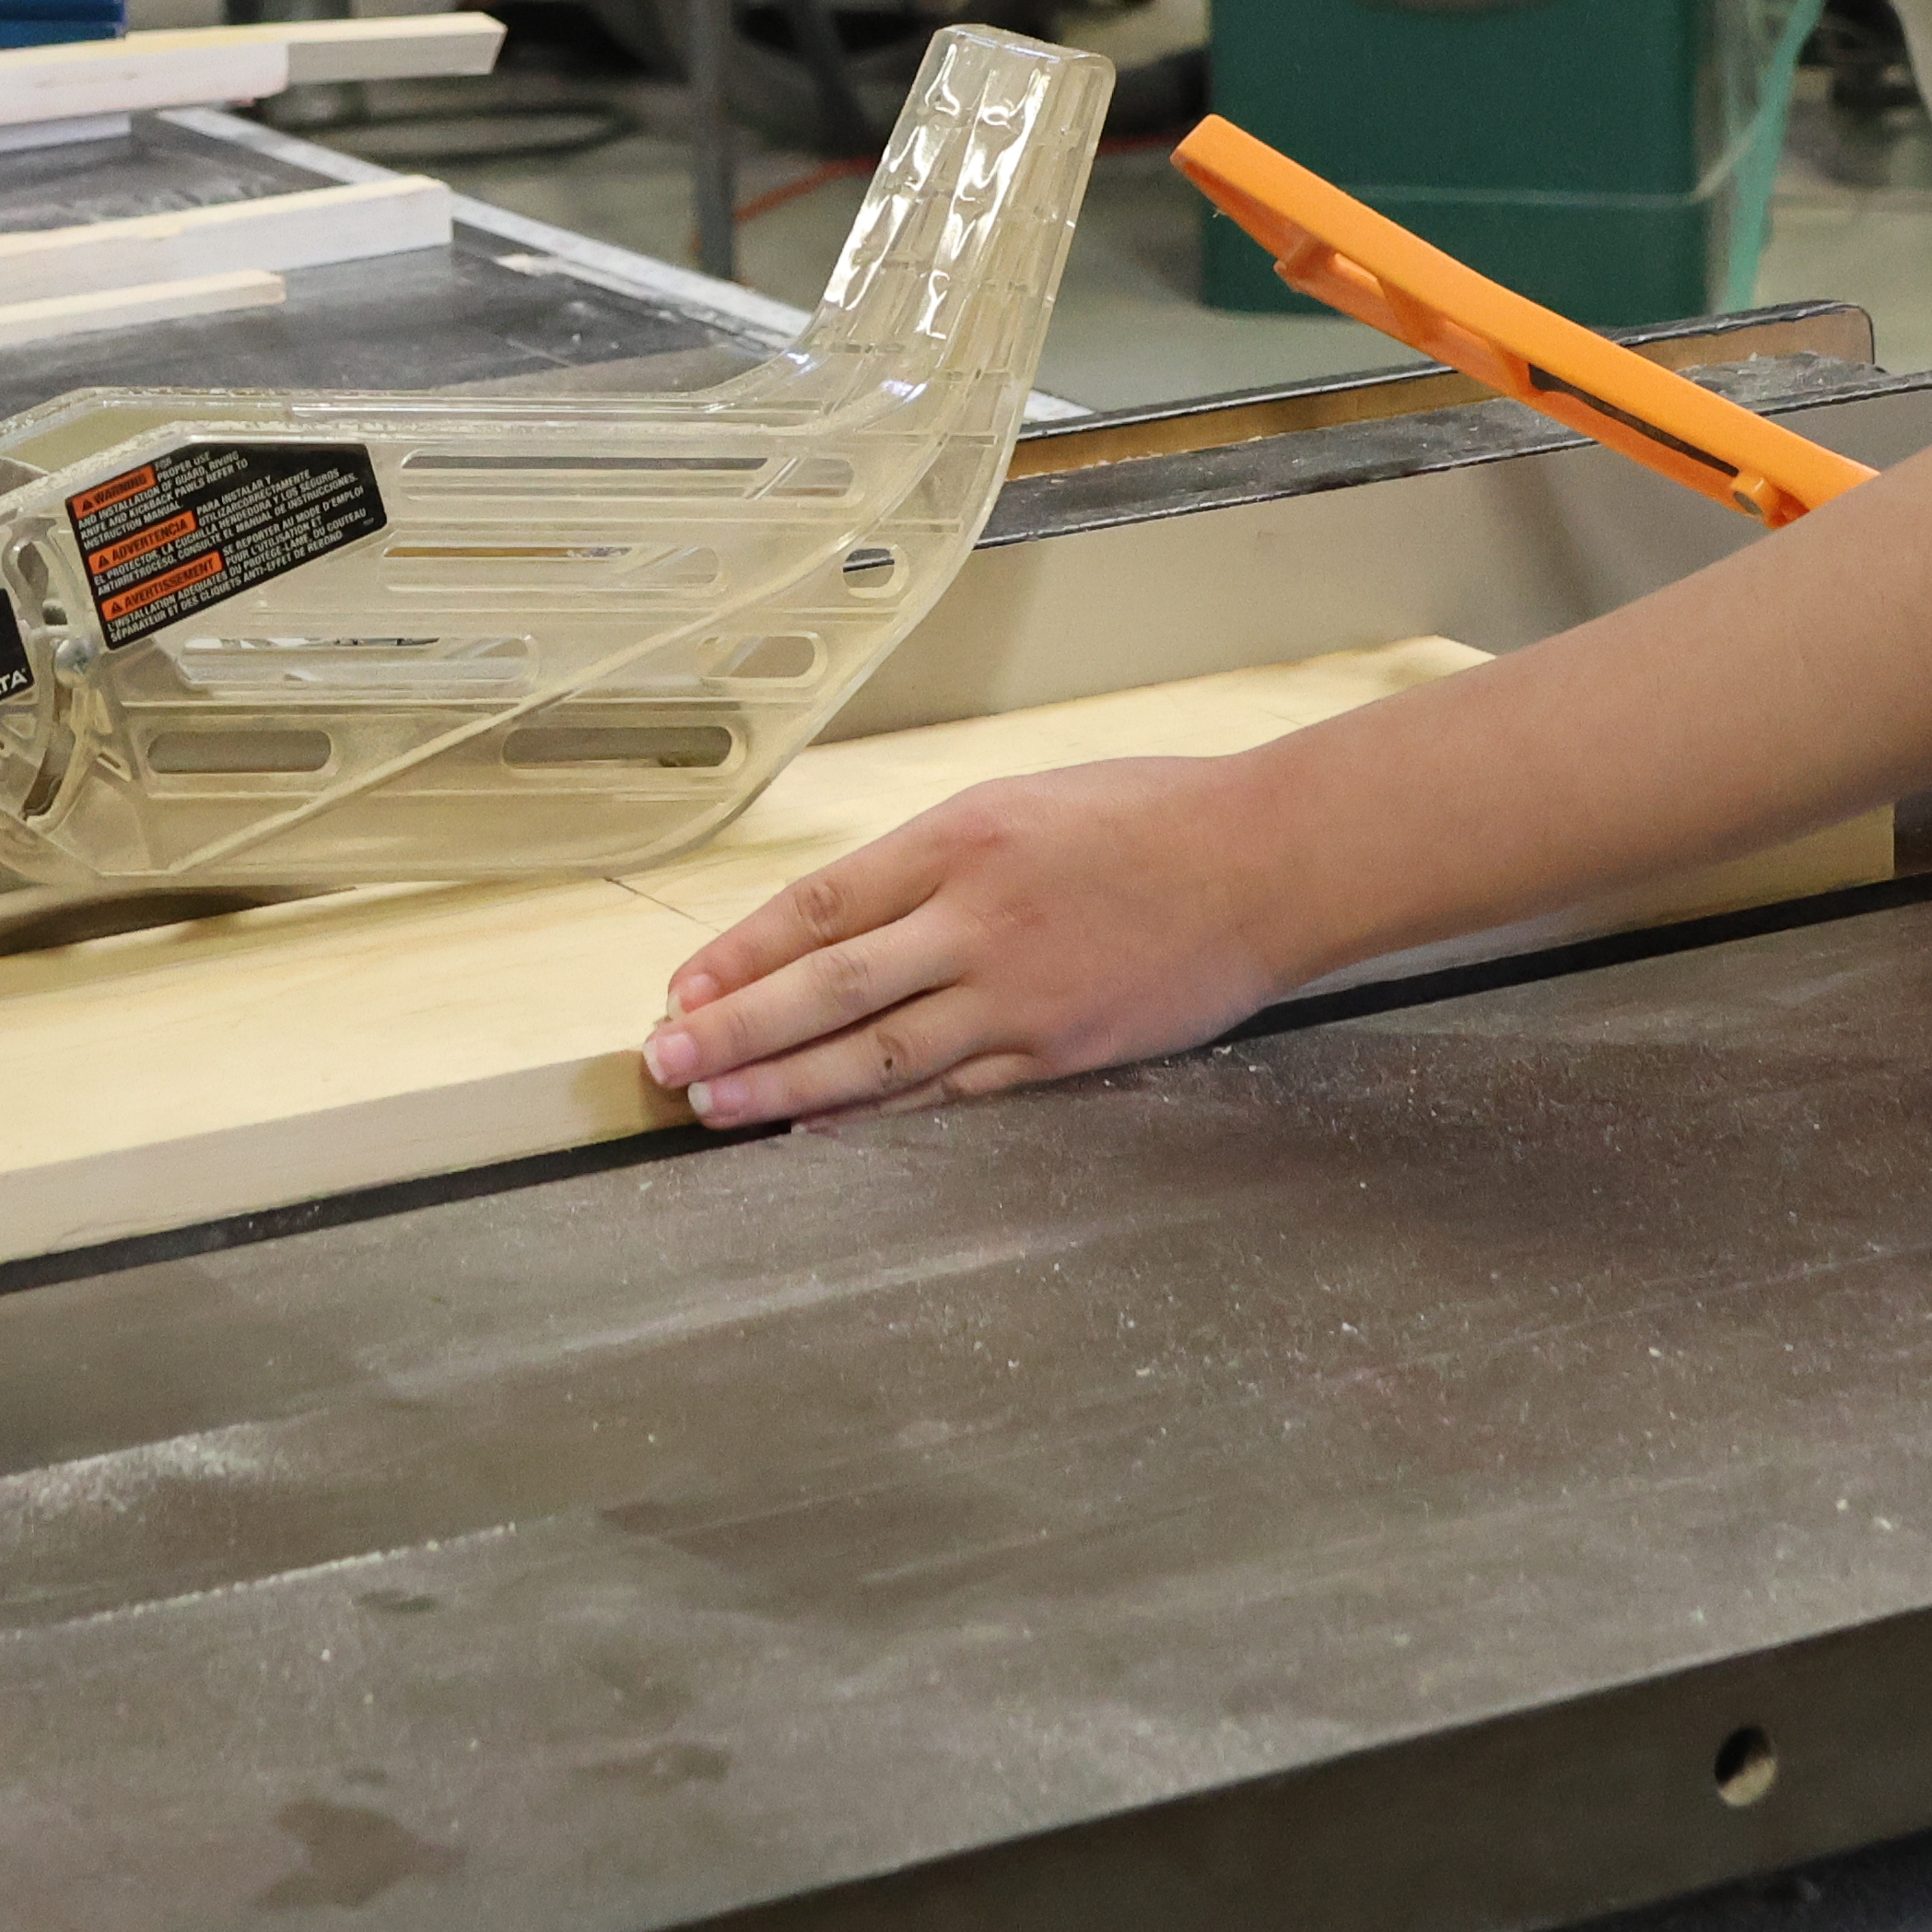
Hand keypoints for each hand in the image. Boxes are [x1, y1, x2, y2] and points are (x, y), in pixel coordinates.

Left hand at [642, 755, 1288, 1126]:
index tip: (681, 989)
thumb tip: (849, 916)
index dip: (741, 953)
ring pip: (876, 1053)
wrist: (1267, 862)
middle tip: (663, 1061)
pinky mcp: (1060, 1052)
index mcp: (961, 837)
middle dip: (734, 1028)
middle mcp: (977, 918)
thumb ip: (940, 859)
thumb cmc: (1153, 817)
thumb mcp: (1028, 801)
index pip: (820, 904)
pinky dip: (876, 1117)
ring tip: (715, 1108)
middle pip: (828, 984)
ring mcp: (1018, 995)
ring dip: (784, 1085)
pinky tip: (821, 1129)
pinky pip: (950, 1096)